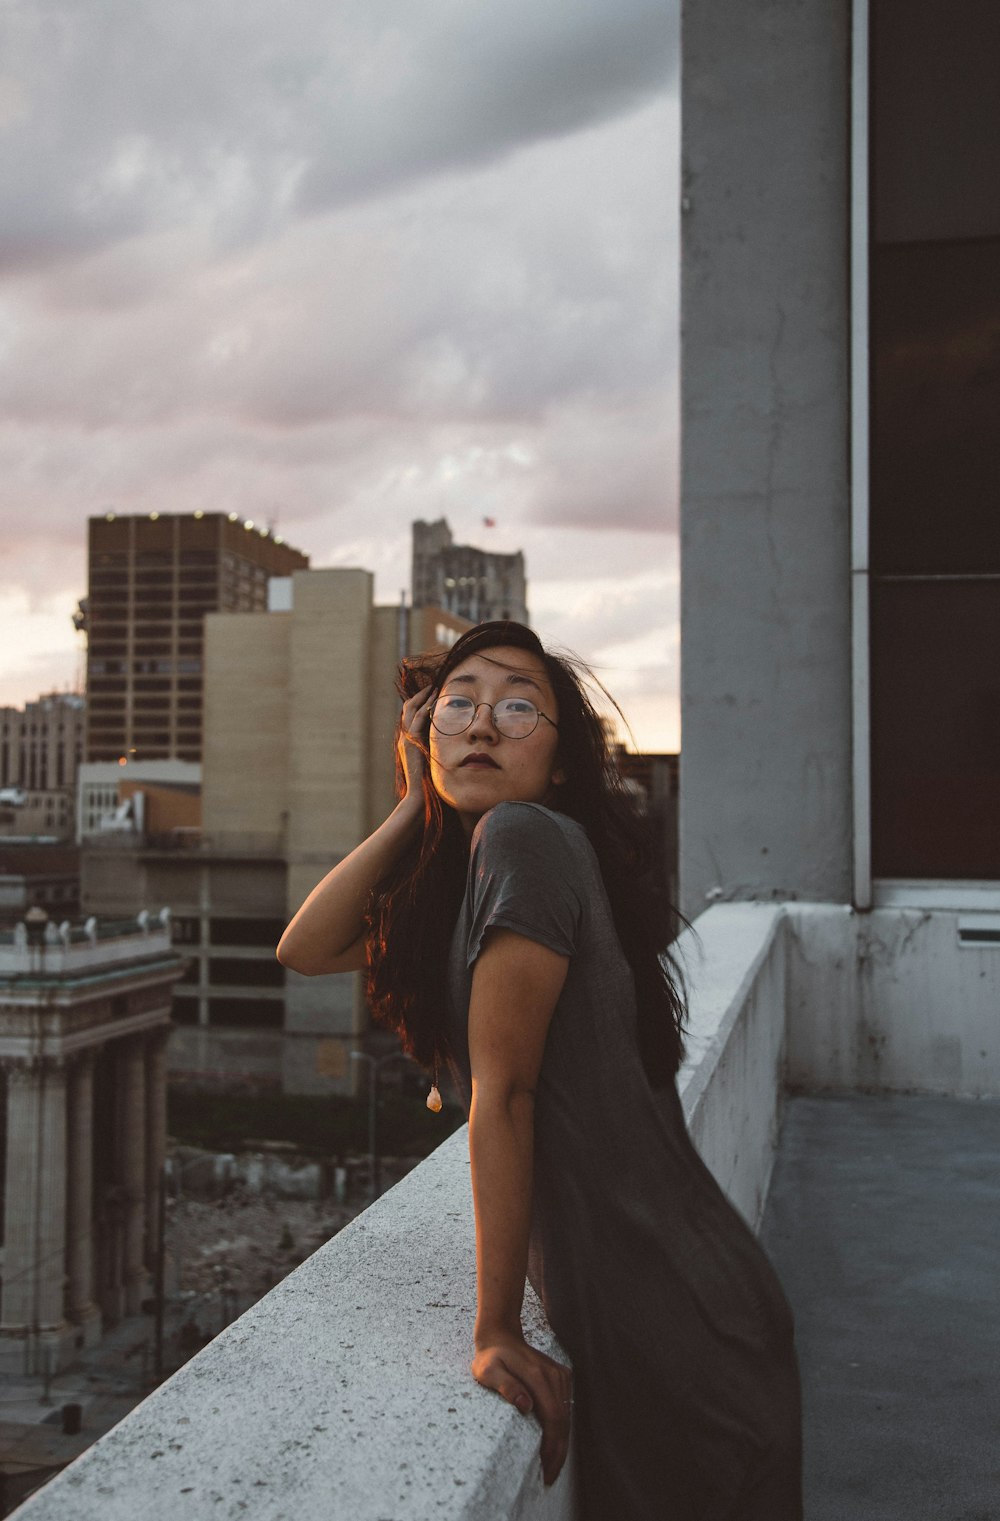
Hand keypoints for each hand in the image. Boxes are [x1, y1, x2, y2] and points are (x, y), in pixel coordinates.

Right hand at [397, 684, 434, 802]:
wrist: (417, 797)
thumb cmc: (427, 784)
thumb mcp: (429, 763)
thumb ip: (433, 752)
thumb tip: (445, 746)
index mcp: (408, 742)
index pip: (411, 717)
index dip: (419, 703)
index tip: (431, 694)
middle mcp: (404, 738)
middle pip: (408, 709)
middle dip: (419, 695)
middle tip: (431, 685)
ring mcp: (406, 739)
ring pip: (411, 709)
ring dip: (423, 697)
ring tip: (434, 687)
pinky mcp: (411, 742)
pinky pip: (419, 719)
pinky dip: (426, 706)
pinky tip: (435, 699)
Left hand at [471, 1330, 572, 1486]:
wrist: (500, 1336)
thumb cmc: (490, 1358)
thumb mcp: (487, 1371)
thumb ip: (505, 1386)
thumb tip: (526, 1406)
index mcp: (537, 1375)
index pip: (553, 1417)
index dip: (552, 1446)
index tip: (546, 1469)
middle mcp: (554, 1374)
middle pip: (563, 1420)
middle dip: (558, 1452)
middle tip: (549, 1477)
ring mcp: (560, 1375)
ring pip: (567, 1415)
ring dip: (561, 1443)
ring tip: (551, 1468)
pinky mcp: (561, 1377)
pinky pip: (565, 1407)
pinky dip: (561, 1429)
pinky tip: (554, 1445)